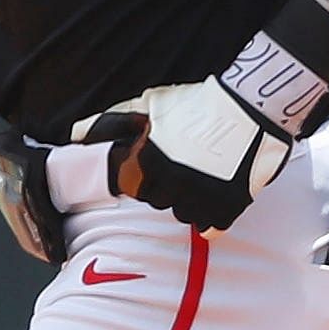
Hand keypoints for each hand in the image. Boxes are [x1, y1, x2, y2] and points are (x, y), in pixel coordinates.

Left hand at [79, 78, 293, 232]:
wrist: (253, 104)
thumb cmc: (198, 102)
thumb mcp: (151, 105)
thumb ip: (112, 121)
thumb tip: (76, 134)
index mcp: (150, 162)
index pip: (135, 188)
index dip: (146, 176)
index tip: (159, 164)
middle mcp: (173, 184)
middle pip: (159, 202)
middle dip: (167, 188)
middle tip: (182, 169)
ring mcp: (202, 197)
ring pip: (184, 216)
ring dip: (189, 202)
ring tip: (201, 179)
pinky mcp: (229, 206)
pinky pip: (211, 227)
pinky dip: (212, 216)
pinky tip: (216, 195)